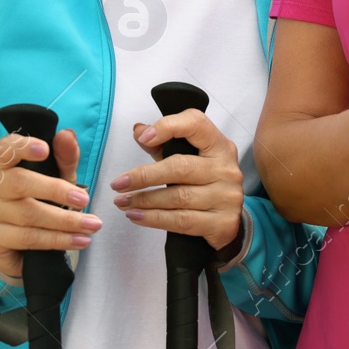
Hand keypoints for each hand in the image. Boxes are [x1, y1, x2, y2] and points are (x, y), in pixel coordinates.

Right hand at [0, 128, 95, 284]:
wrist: (17, 246)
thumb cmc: (37, 201)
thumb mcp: (56, 178)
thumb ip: (64, 157)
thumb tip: (67, 134)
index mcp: (1, 162)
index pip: (6, 148)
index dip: (24, 147)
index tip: (45, 150)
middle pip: (20, 183)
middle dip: (56, 191)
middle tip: (84, 199)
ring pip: (27, 214)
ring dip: (65, 221)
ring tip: (91, 225)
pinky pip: (26, 238)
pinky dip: (56, 240)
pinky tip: (78, 240)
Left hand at [111, 111, 244, 251]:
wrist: (229, 219)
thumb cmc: (205, 182)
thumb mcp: (188, 158)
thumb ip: (163, 143)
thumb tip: (139, 130)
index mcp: (219, 145)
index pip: (196, 125)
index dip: (168, 127)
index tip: (143, 138)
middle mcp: (226, 169)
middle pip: (180, 167)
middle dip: (144, 176)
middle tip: (119, 183)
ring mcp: (226, 197)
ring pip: (178, 197)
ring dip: (144, 200)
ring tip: (122, 202)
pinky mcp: (222, 223)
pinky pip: (182, 221)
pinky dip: (154, 219)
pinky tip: (137, 216)